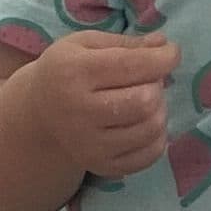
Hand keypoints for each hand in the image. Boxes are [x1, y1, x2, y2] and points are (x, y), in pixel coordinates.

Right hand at [23, 30, 177, 186]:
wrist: (40, 116)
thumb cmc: (68, 71)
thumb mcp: (86, 45)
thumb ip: (126, 43)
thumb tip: (163, 44)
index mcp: (73, 72)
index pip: (133, 65)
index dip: (164, 57)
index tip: (170, 52)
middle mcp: (79, 111)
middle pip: (146, 100)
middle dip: (157, 85)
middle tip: (149, 80)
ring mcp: (90, 145)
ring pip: (152, 127)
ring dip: (160, 109)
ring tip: (147, 100)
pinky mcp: (102, 166)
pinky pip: (150, 155)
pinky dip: (158, 136)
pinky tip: (145, 123)